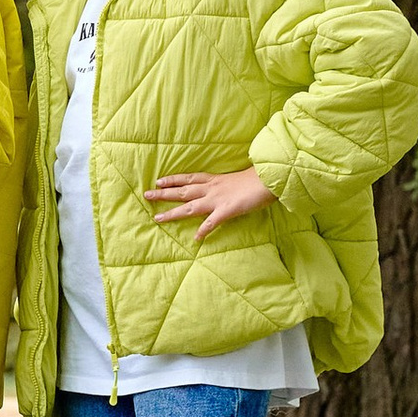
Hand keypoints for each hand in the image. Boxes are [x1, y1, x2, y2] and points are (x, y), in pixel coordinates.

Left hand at [145, 164, 272, 237]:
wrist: (270, 178)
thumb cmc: (258, 178)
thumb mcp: (237, 179)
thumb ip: (228, 185)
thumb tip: (226, 190)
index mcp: (215, 180)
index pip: (189, 178)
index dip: (173, 179)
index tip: (159, 180)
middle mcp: (212, 189)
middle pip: (183, 191)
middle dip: (164, 193)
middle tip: (147, 194)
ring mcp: (218, 200)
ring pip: (190, 207)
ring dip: (173, 213)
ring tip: (157, 218)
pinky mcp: (227, 210)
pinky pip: (212, 222)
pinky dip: (203, 230)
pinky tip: (195, 239)